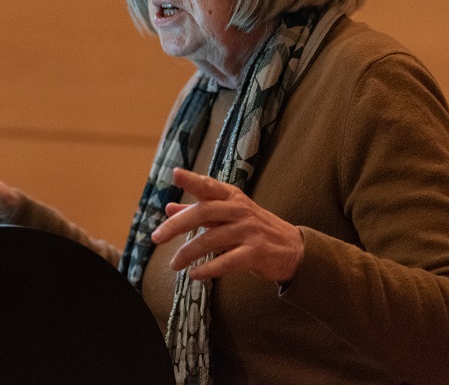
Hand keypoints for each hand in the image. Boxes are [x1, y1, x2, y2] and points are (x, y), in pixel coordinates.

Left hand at [150, 168, 303, 282]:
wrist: (293, 249)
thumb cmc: (253, 228)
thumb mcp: (227, 215)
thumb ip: (198, 211)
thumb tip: (168, 208)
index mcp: (232, 197)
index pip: (209, 186)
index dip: (192, 179)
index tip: (175, 173)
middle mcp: (240, 210)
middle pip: (204, 213)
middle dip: (177, 225)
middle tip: (156, 238)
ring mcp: (249, 231)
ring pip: (211, 240)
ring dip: (188, 253)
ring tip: (174, 264)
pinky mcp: (256, 252)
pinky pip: (227, 261)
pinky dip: (208, 269)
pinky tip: (194, 275)